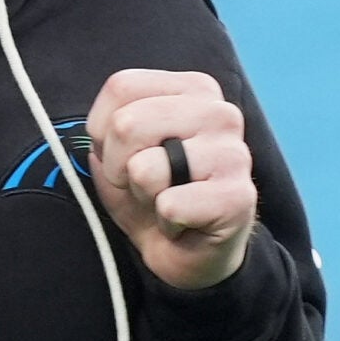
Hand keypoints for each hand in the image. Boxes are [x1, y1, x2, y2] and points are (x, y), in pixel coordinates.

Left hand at [85, 68, 256, 290]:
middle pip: (125, 124)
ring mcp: (234, 152)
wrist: (194, 253)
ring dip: (144, 196)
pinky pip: (169, 205)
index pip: (121, 87)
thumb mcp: (119, 155)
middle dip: (119, 167)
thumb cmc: (158, 195)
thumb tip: (101, 131)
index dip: (102, 132)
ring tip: (167, 201)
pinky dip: (166, 223)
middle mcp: (219, 112)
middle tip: (146, 185)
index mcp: (193, 89)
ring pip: (144, 167)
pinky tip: (185, 222)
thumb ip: (106, 130)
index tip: (126, 156)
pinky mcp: (239, 196)